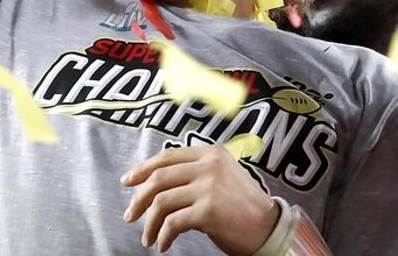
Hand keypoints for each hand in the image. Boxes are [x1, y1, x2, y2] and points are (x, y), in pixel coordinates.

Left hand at [122, 145, 279, 253]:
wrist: (269, 228)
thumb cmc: (242, 206)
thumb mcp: (221, 177)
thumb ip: (195, 172)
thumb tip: (155, 182)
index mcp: (210, 153)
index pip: (167, 156)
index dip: (143, 169)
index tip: (128, 182)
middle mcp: (209, 165)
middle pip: (159, 177)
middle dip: (139, 198)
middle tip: (130, 215)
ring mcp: (208, 187)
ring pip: (161, 201)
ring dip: (149, 222)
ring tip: (147, 237)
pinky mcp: (208, 210)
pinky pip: (172, 223)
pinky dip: (162, 236)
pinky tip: (162, 244)